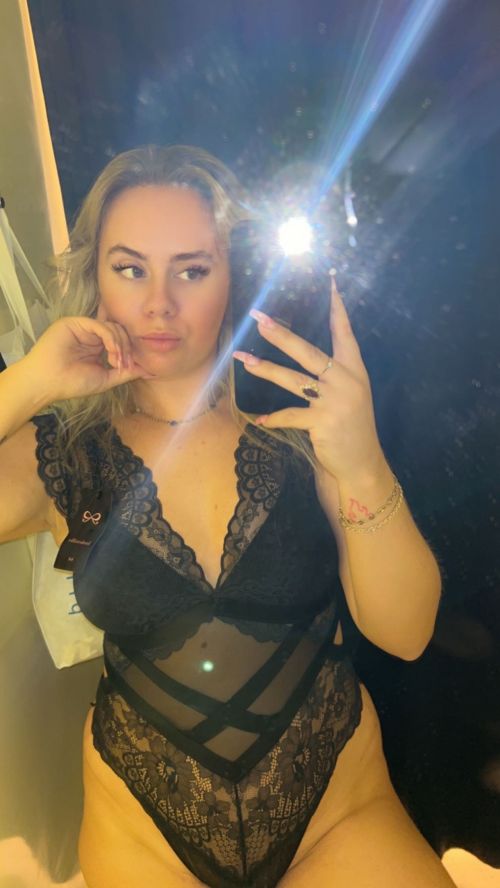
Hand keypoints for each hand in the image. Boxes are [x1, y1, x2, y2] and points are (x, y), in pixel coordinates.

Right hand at [24, 315, 155, 402]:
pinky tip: (111, 352)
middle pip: (119, 331)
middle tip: (123, 365)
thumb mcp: (106, 378)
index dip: (129, 351)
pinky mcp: (75, 323)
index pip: (120, 340)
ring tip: (116, 362)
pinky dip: (110, 338)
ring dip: (119, 345)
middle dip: (126, 348)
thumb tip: (149, 370)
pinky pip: (100, 325)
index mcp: (97, 346)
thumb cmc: (72, 383)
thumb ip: (126, 372)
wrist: (48, 383)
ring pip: (112, 327)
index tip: (130, 367)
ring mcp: (83, 327)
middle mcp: (91, 334)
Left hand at [232, 275, 384, 481]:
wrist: (361, 462)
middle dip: (280, 334)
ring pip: (293, 379)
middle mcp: (345, 380)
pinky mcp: (322, 422)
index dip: (337, 308)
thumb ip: (333, 373)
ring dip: (265, 369)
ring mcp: (334, 401)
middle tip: (259, 318)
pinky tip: (259, 420)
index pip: (344, 332)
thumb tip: (302, 352)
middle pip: (308, 351)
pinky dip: (273, 418)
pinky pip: (290, 415)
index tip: (329, 283)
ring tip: (243, 359)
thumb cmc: (350, 424)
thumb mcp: (350, 393)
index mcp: (354, 369)